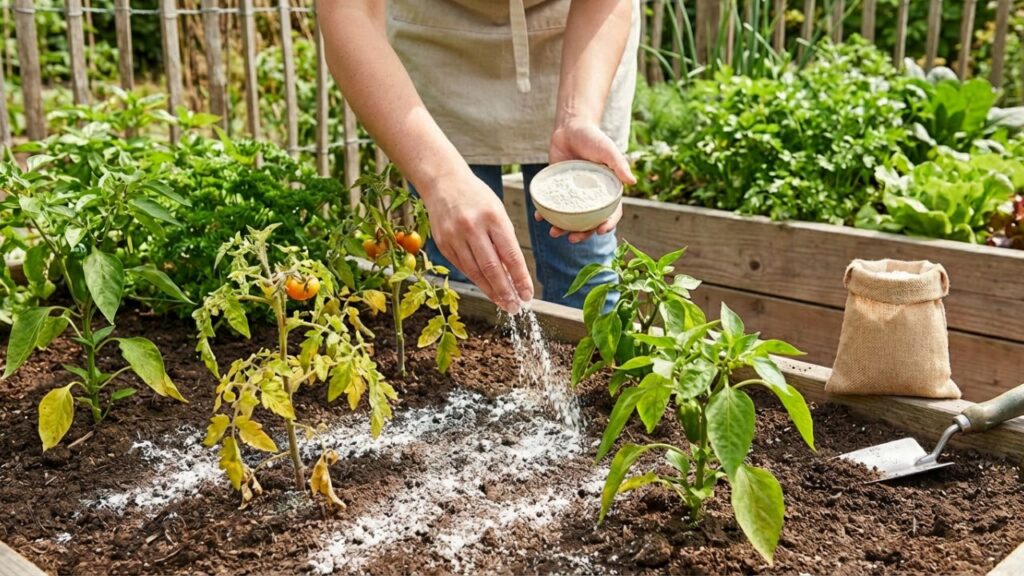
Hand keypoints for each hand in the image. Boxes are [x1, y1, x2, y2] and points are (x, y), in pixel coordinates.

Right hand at [421, 168, 534, 313]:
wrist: (443, 182)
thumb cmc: (477, 197)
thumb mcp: (497, 211)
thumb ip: (505, 240)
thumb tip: (514, 273)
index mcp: (493, 217)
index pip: (511, 255)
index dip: (520, 278)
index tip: (528, 294)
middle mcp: (473, 228)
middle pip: (492, 268)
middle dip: (506, 291)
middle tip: (516, 307)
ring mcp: (455, 236)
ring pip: (476, 272)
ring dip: (491, 291)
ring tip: (504, 304)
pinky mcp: (444, 244)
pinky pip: (463, 268)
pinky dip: (477, 281)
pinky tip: (488, 290)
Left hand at [541, 118, 635, 242]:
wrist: (570, 127)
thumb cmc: (593, 137)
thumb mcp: (607, 149)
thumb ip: (618, 164)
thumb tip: (632, 182)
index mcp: (607, 191)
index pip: (611, 213)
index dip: (608, 224)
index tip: (600, 231)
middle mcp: (591, 197)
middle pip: (589, 222)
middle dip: (582, 234)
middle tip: (572, 239)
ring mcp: (573, 195)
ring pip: (570, 218)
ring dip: (563, 229)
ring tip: (553, 233)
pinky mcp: (557, 189)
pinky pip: (552, 205)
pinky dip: (545, 213)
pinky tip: (539, 217)